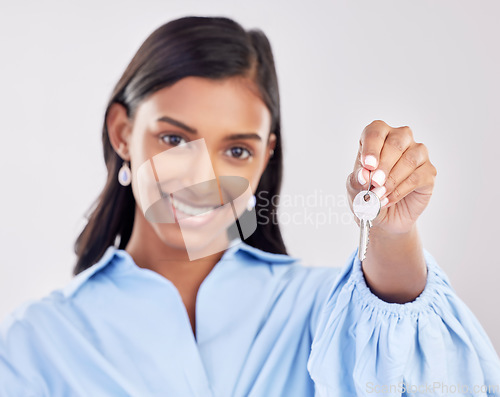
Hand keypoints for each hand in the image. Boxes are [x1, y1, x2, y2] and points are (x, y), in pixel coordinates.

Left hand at [346, 120, 436, 234]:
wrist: (383, 218)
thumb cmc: (367, 196)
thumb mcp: (354, 189)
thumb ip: (356, 180)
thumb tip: (363, 175)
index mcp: (378, 137)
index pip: (376, 131)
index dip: (371, 147)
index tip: (367, 165)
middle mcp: (400, 140)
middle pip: (396, 143)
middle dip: (383, 165)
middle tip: (374, 183)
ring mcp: (417, 154)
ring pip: (409, 159)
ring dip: (392, 180)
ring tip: (379, 195)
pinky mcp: (428, 171)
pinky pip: (418, 177)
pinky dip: (400, 191)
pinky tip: (388, 199)